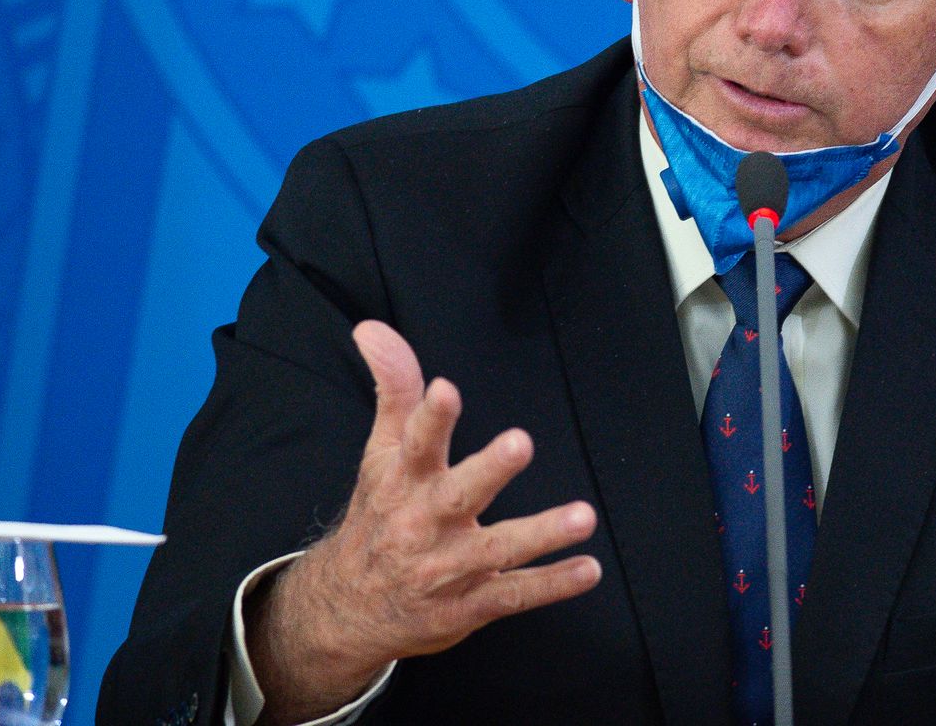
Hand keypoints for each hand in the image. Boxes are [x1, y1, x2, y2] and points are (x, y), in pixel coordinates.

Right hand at [245, 320, 601, 722]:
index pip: (415, 444)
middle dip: (489, 470)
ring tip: (583, 516)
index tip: (446, 389)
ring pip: (497, 550)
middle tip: (520, 442)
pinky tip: (588, 569)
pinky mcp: (468, 604)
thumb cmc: (378, 515)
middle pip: (457, 495)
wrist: (348, 607)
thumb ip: (393, 389)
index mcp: (402, 482)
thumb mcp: (380, 452)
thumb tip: (374, 328)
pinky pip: (514, 595)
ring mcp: (447, 568)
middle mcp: (423, 523)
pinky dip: (552, 585)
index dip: (430, 418)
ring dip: (541, 534)